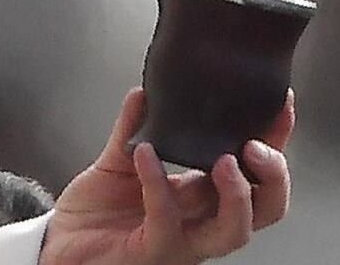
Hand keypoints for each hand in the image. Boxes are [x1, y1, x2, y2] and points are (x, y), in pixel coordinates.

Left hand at [38, 87, 294, 264]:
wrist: (60, 247)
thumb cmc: (96, 213)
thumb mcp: (122, 160)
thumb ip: (136, 126)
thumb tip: (146, 90)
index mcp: (205, 194)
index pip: (258, 171)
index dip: (277, 141)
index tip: (279, 104)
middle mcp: (202, 221)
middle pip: (267, 209)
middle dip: (274, 176)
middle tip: (255, 147)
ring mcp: (182, 242)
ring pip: (234, 230)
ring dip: (237, 194)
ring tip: (224, 160)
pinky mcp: (151, 252)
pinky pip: (166, 221)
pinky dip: (158, 182)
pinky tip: (145, 154)